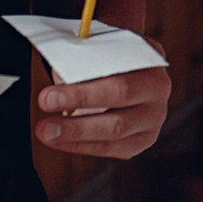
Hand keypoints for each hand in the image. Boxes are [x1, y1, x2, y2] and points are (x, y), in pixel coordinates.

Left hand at [36, 38, 171, 158]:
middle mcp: (157, 89)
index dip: (93, 68)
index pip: (121, 61)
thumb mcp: (99, 53)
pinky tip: (58, 140)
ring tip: (45, 130)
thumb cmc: (107, 65)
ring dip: (76, 130)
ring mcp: (153, 118)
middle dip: (79, 98)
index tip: (55, 74)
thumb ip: (84, 60)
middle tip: (45, 100)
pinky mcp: (141, 141)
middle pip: (121, 94)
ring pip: (116, 128)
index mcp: (150, 59)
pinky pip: (110, 147)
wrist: (127, 80)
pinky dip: (80, 145)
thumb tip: (62, 76)